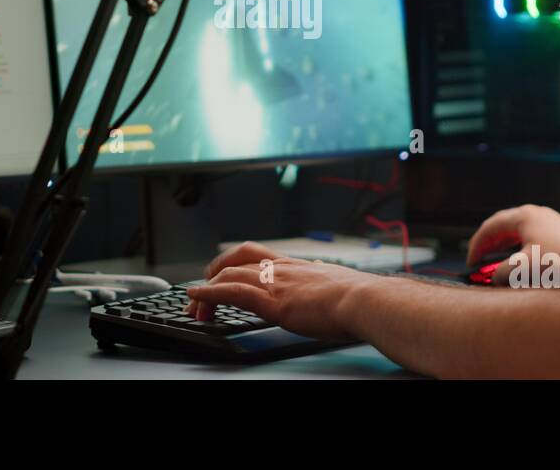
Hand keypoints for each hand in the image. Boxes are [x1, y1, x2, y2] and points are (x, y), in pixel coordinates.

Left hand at [185, 241, 380, 339]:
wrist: (364, 300)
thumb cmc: (359, 297)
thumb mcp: (337, 284)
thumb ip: (326, 282)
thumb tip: (329, 282)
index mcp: (296, 266)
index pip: (256, 255)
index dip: (234, 262)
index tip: (223, 272)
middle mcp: (281, 269)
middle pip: (236, 262)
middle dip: (215, 275)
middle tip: (203, 291)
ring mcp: (275, 283)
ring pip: (230, 275)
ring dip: (207, 289)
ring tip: (195, 303)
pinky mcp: (272, 301)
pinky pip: (232, 292)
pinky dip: (209, 292)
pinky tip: (197, 297)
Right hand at [466, 204, 559, 272]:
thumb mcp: (525, 268)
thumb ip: (503, 272)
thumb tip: (495, 276)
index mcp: (522, 216)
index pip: (490, 227)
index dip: (477, 245)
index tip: (471, 261)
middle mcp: (533, 213)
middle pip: (501, 225)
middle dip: (487, 243)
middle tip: (478, 259)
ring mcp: (546, 218)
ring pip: (515, 229)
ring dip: (501, 244)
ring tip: (492, 258)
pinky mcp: (555, 228)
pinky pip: (528, 233)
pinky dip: (516, 244)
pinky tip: (516, 256)